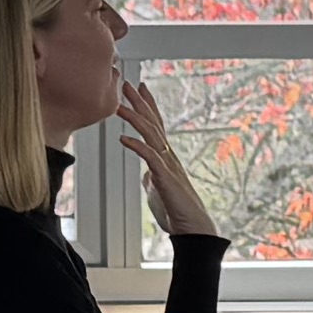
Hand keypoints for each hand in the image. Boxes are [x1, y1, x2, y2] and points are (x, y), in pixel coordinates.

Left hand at [114, 71, 215, 241]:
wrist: (193, 229)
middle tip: (127, 83)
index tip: (140, 88)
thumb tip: (145, 174)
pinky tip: (123, 139)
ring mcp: (168, 166)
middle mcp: (168, 156)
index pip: (156, 125)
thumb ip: (152, 179)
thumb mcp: (158, 191)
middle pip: (153, 123)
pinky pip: (150, 158)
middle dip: (139, 102)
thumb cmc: (176, 211)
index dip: (147, 106)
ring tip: (119, 106)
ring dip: (135, 119)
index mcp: (166, 157)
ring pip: (151, 135)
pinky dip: (137, 146)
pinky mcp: (166, 179)